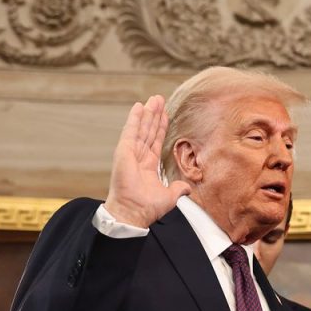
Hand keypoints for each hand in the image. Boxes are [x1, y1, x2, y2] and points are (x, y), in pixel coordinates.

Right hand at [104, 95, 190, 227]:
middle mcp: (139, 156)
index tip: (164, 115)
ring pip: (142, 128)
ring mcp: (130, 152)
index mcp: (148, 165)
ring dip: (148, 113)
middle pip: (149, 131)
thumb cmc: (147, 207)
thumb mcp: (169, 197)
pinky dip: (135, 118)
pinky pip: (131, 131)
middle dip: (155, 115)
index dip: (161, 128)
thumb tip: (186, 188)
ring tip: (153, 99)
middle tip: (159, 100)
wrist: (134, 211)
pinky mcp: (124, 151)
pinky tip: (139, 107)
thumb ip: (178, 188)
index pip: (156, 141)